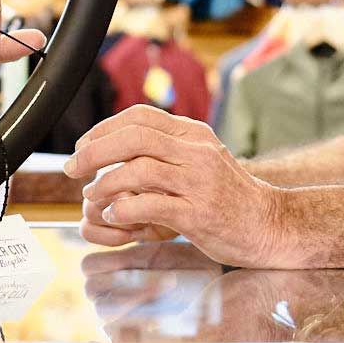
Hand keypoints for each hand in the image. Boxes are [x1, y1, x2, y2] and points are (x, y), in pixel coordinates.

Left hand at [65, 106, 294, 265]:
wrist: (271, 226)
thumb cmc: (230, 197)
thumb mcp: (201, 160)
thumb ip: (167, 150)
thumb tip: (117, 147)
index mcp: (194, 135)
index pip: (141, 116)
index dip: (104, 129)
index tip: (82, 146)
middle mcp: (196, 153)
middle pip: (134, 138)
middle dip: (94, 152)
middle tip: (73, 168)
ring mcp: (199, 184)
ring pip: (138, 171)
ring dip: (105, 184)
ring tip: (93, 197)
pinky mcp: (199, 214)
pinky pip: (150, 206)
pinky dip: (124, 210)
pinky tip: (115, 216)